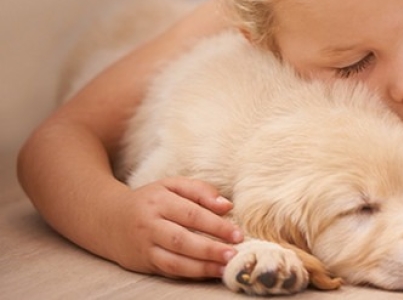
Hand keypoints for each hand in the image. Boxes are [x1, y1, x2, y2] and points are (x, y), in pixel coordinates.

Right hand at [106, 177, 243, 278]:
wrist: (107, 219)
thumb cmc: (150, 200)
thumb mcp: (171, 185)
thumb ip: (200, 191)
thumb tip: (226, 206)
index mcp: (159, 201)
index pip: (191, 214)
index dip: (216, 225)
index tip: (237, 234)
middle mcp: (149, 225)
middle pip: (182, 240)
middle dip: (210, 249)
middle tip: (234, 254)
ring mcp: (145, 246)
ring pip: (174, 261)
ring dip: (202, 267)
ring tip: (225, 268)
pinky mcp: (143, 263)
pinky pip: (169, 271)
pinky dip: (190, 274)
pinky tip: (209, 272)